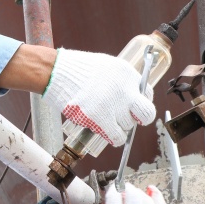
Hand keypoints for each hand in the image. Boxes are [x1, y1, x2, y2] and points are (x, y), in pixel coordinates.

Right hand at [41, 48, 155, 144]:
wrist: (57, 72)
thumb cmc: (78, 69)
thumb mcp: (108, 66)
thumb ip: (122, 81)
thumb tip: (131, 96)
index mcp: (128, 74)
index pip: (147, 94)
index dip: (138, 103)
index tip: (131, 106)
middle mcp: (125, 90)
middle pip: (146, 113)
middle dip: (138, 118)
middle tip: (125, 117)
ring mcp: (113, 105)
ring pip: (128, 126)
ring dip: (118, 125)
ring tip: (103, 117)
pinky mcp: (100, 118)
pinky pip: (117, 137)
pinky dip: (113, 137)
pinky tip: (105, 130)